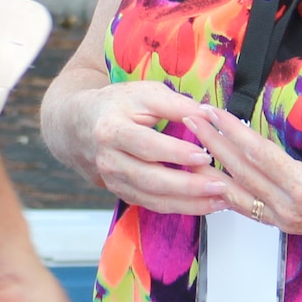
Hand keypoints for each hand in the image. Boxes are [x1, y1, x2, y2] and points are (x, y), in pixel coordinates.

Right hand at [52, 81, 230, 214]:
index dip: (176, 152)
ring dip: (188, 203)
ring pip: (152, 199)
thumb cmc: (118, 105)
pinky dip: (179, 207)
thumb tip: (209, 116)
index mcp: (112, 130)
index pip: (147, 145)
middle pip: (150, 179)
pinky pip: (152, 205)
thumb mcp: (144, 93)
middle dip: (187, 186)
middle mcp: (109, 159)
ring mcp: (113, 180)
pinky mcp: (121, 192)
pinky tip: (203, 204)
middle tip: (220, 185)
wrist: (81, 125)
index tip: (205, 154)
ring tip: (220, 200)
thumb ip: (176, 104)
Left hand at [192, 102, 301, 266]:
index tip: (214, 112)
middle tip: (191, 119)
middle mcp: (289, 208)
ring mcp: (285, 220)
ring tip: (189, 145)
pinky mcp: (285, 225)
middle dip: (213, 143)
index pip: (260, 155)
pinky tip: (210, 181)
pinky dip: (225, 193)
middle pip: (242, 172)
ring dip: (212, 167)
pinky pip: (248, 208)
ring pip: (239, 192)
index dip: (234, 132)